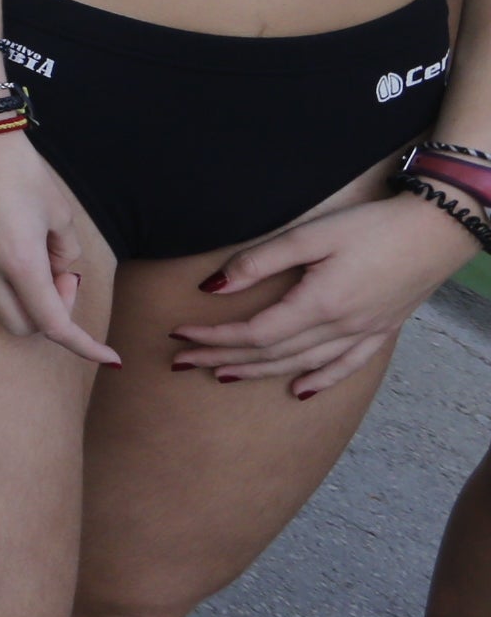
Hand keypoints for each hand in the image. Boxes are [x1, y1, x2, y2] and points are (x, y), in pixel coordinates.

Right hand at [0, 127, 124, 365]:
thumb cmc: (18, 169)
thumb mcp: (58, 210)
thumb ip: (64, 249)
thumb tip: (58, 269)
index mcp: (21, 263)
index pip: (54, 324)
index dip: (84, 345)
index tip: (108, 356)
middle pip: (22, 326)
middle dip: (51, 315)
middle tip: (61, 277)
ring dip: (20, 306)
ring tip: (33, 269)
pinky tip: (9, 263)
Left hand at [172, 190, 473, 396]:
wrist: (438, 229)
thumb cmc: (372, 226)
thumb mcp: (310, 236)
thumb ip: (258, 262)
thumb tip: (213, 288)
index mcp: (318, 306)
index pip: (253, 333)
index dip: (212, 338)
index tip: (178, 334)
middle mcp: (341, 329)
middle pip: (270, 355)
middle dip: (221, 360)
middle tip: (181, 362)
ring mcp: (364, 334)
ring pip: (302, 365)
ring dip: (259, 372)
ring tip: (222, 375)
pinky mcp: (381, 330)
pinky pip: (345, 366)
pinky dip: (319, 380)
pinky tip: (300, 390)